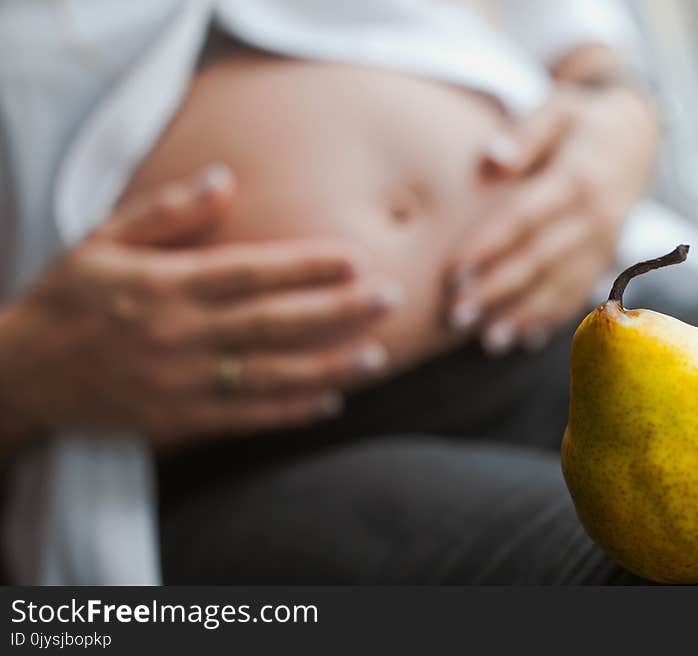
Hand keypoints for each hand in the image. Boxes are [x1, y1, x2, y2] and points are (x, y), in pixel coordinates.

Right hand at [0, 165, 402, 450]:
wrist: (19, 372)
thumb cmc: (67, 299)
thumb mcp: (101, 241)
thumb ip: (165, 213)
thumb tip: (223, 178)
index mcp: (165, 286)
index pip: (249, 272)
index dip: (306, 267)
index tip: (355, 258)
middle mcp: (179, 335)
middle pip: (272, 323)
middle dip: (337, 312)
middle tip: (390, 300)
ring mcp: (179, 383)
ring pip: (267, 375)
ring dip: (327, 366)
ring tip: (377, 356)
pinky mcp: (176, 421)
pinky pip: (243, 418)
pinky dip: (288, 413)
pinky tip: (330, 402)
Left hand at [447, 79, 657, 354]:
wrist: (640, 136)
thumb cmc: (583, 120)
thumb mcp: (560, 107)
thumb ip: (527, 132)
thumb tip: (493, 158)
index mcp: (578, 178)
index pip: (524, 217)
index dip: (487, 246)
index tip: (452, 270)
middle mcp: (595, 216)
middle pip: (539, 259)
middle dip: (496, 290)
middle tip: (456, 316)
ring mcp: (605, 242)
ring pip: (560, 285)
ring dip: (523, 315)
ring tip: (487, 342)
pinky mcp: (607, 258)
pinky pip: (581, 293)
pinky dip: (554, 318)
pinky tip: (524, 339)